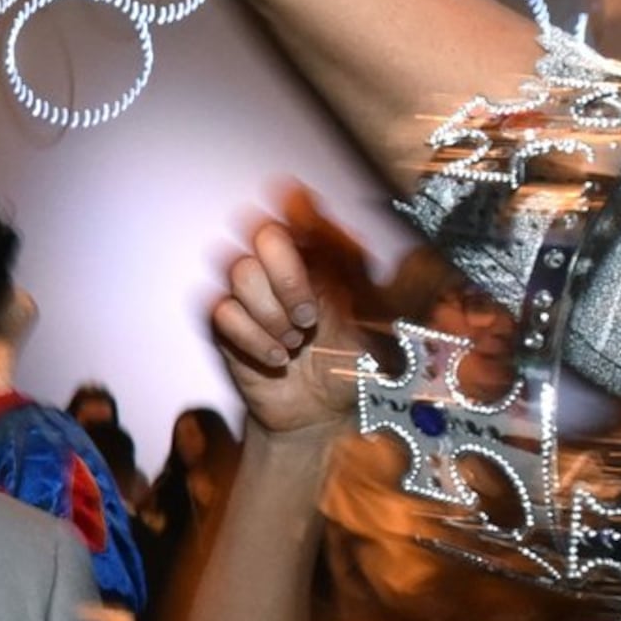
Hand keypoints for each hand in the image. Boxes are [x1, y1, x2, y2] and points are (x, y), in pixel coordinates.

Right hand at [206, 187, 373, 441]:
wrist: (323, 411)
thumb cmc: (353, 361)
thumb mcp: (381, 319)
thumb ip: (382, 277)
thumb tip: (397, 246)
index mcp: (318, 252)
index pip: (301, 209)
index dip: (304, 215)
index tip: (315, 240)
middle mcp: (279, 264)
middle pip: (262, 230)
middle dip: (288, 276)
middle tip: (309, 315)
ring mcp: (248, 293)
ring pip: (240, 270)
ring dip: (273, 314)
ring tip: (296, 342)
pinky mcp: (225, 324)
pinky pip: (223, 311)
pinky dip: (256, 340)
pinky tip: (278, 358)